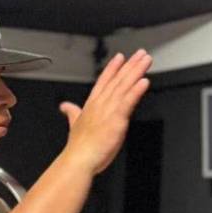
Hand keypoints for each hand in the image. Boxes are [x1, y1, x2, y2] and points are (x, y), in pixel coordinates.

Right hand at [59, 49, 152, 175]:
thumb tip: (65, 106)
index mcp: (92, 104)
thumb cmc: (79, 146)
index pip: (104, 81)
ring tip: (146, 60)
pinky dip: (136, 90)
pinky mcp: (117, 119)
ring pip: (125, 86)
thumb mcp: (75, 124)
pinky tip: (144, 81)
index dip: (113, 68)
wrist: (79, 159)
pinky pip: (128, 101)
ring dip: (136, 71)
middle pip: (118, 79)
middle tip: (141, 53)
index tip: (121, 57)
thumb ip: (72, 113)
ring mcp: (109, 110)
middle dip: (130, 65)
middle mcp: (101, 103)